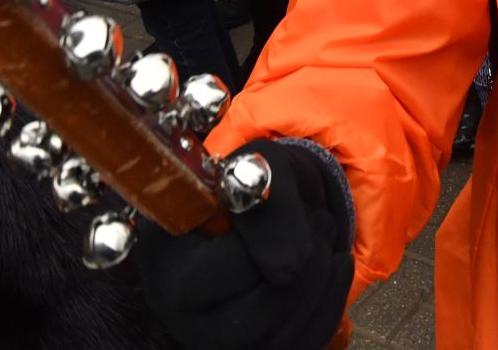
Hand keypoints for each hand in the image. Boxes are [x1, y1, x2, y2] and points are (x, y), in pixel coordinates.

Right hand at [137, 140, 353, 349]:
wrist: (251, 214)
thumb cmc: (247, 186)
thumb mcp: (258, 166)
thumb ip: (272, 200)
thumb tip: (293, 265)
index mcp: (164, 262)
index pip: (237, 263)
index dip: (273, 229)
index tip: (277, 201)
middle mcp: (180, 315)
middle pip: (268, 304)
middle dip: (310, 250)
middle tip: (314, 216)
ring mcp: (217, 343)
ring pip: (291, 325)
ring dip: (324, 268)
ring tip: (319, 234)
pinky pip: (311, 337)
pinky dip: (333, 294)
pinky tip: (331, 263)